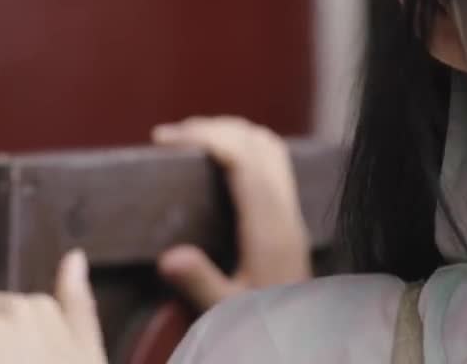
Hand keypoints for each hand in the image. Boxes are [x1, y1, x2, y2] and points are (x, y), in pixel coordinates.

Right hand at [153, 116, 312, 309]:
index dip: (206, 136)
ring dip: (231, 133)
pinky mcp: (289, 217)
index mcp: (269, 228)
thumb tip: (169, 256)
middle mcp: (284, 211)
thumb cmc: (264, 325)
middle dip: (213, 128)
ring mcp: (291, 211)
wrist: (304, 339)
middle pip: (257, 142)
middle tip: (168, 137)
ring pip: (269, 147)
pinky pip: (273, 163)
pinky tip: (218, 161)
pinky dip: (244, 147)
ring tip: (189, 140)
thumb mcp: (227, 313)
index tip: (163, 138)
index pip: (244, 158)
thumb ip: (201, 283)